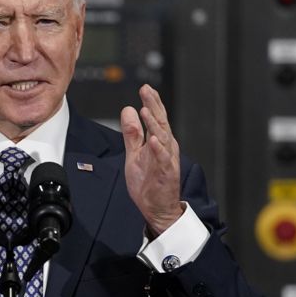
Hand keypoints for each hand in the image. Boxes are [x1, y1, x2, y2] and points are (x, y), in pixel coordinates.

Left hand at [120, 84, 183, 235]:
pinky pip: (163, 159)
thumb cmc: (148, 181)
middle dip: (154, 106)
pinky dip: (159, 149)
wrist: (157, 208)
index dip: (152, 103)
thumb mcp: (135, 153)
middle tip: (147, 91)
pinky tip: (153, 140)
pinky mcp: (166, 174)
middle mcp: (165, 148)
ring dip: (154, 124)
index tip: (145, 88)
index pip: (156, 118)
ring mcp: (167, 160)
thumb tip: (128, 110)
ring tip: (146, 111)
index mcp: (159, 142)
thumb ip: (132, 133)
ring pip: (162, 138)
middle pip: (161, 123)